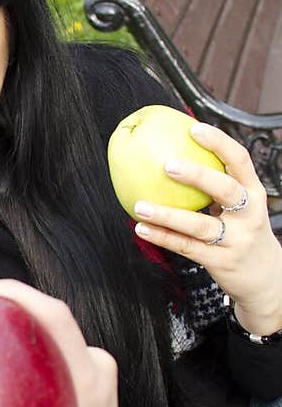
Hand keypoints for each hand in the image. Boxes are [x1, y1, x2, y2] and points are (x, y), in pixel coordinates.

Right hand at [0, 280, 133, 406]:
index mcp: (88, 388)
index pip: (56, 318)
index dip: (15, 293)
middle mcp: (96, 371)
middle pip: (51, 313)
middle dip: (5, 297)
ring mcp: (97, 371)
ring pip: (53, 326)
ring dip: (16, 314)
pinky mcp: (91, 377)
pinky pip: (55, 343)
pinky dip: (26, 333)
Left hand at [132, 123, 281, 335]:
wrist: (265, 278)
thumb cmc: (243, 233)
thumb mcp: (241, 208)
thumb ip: (217, 188)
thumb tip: (175, 153)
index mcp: (254, 193)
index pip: (240, 161)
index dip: (218, 142)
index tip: (193, 128)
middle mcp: (249, 214)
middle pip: (224, 189)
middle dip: (197, 175)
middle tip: (166, 164)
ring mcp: (236, 240)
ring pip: (199, 225)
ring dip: (166, 214)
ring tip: (140, 205)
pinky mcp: (220, 262)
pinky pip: (186, 247)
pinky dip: (162, 237)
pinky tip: (141, 228)